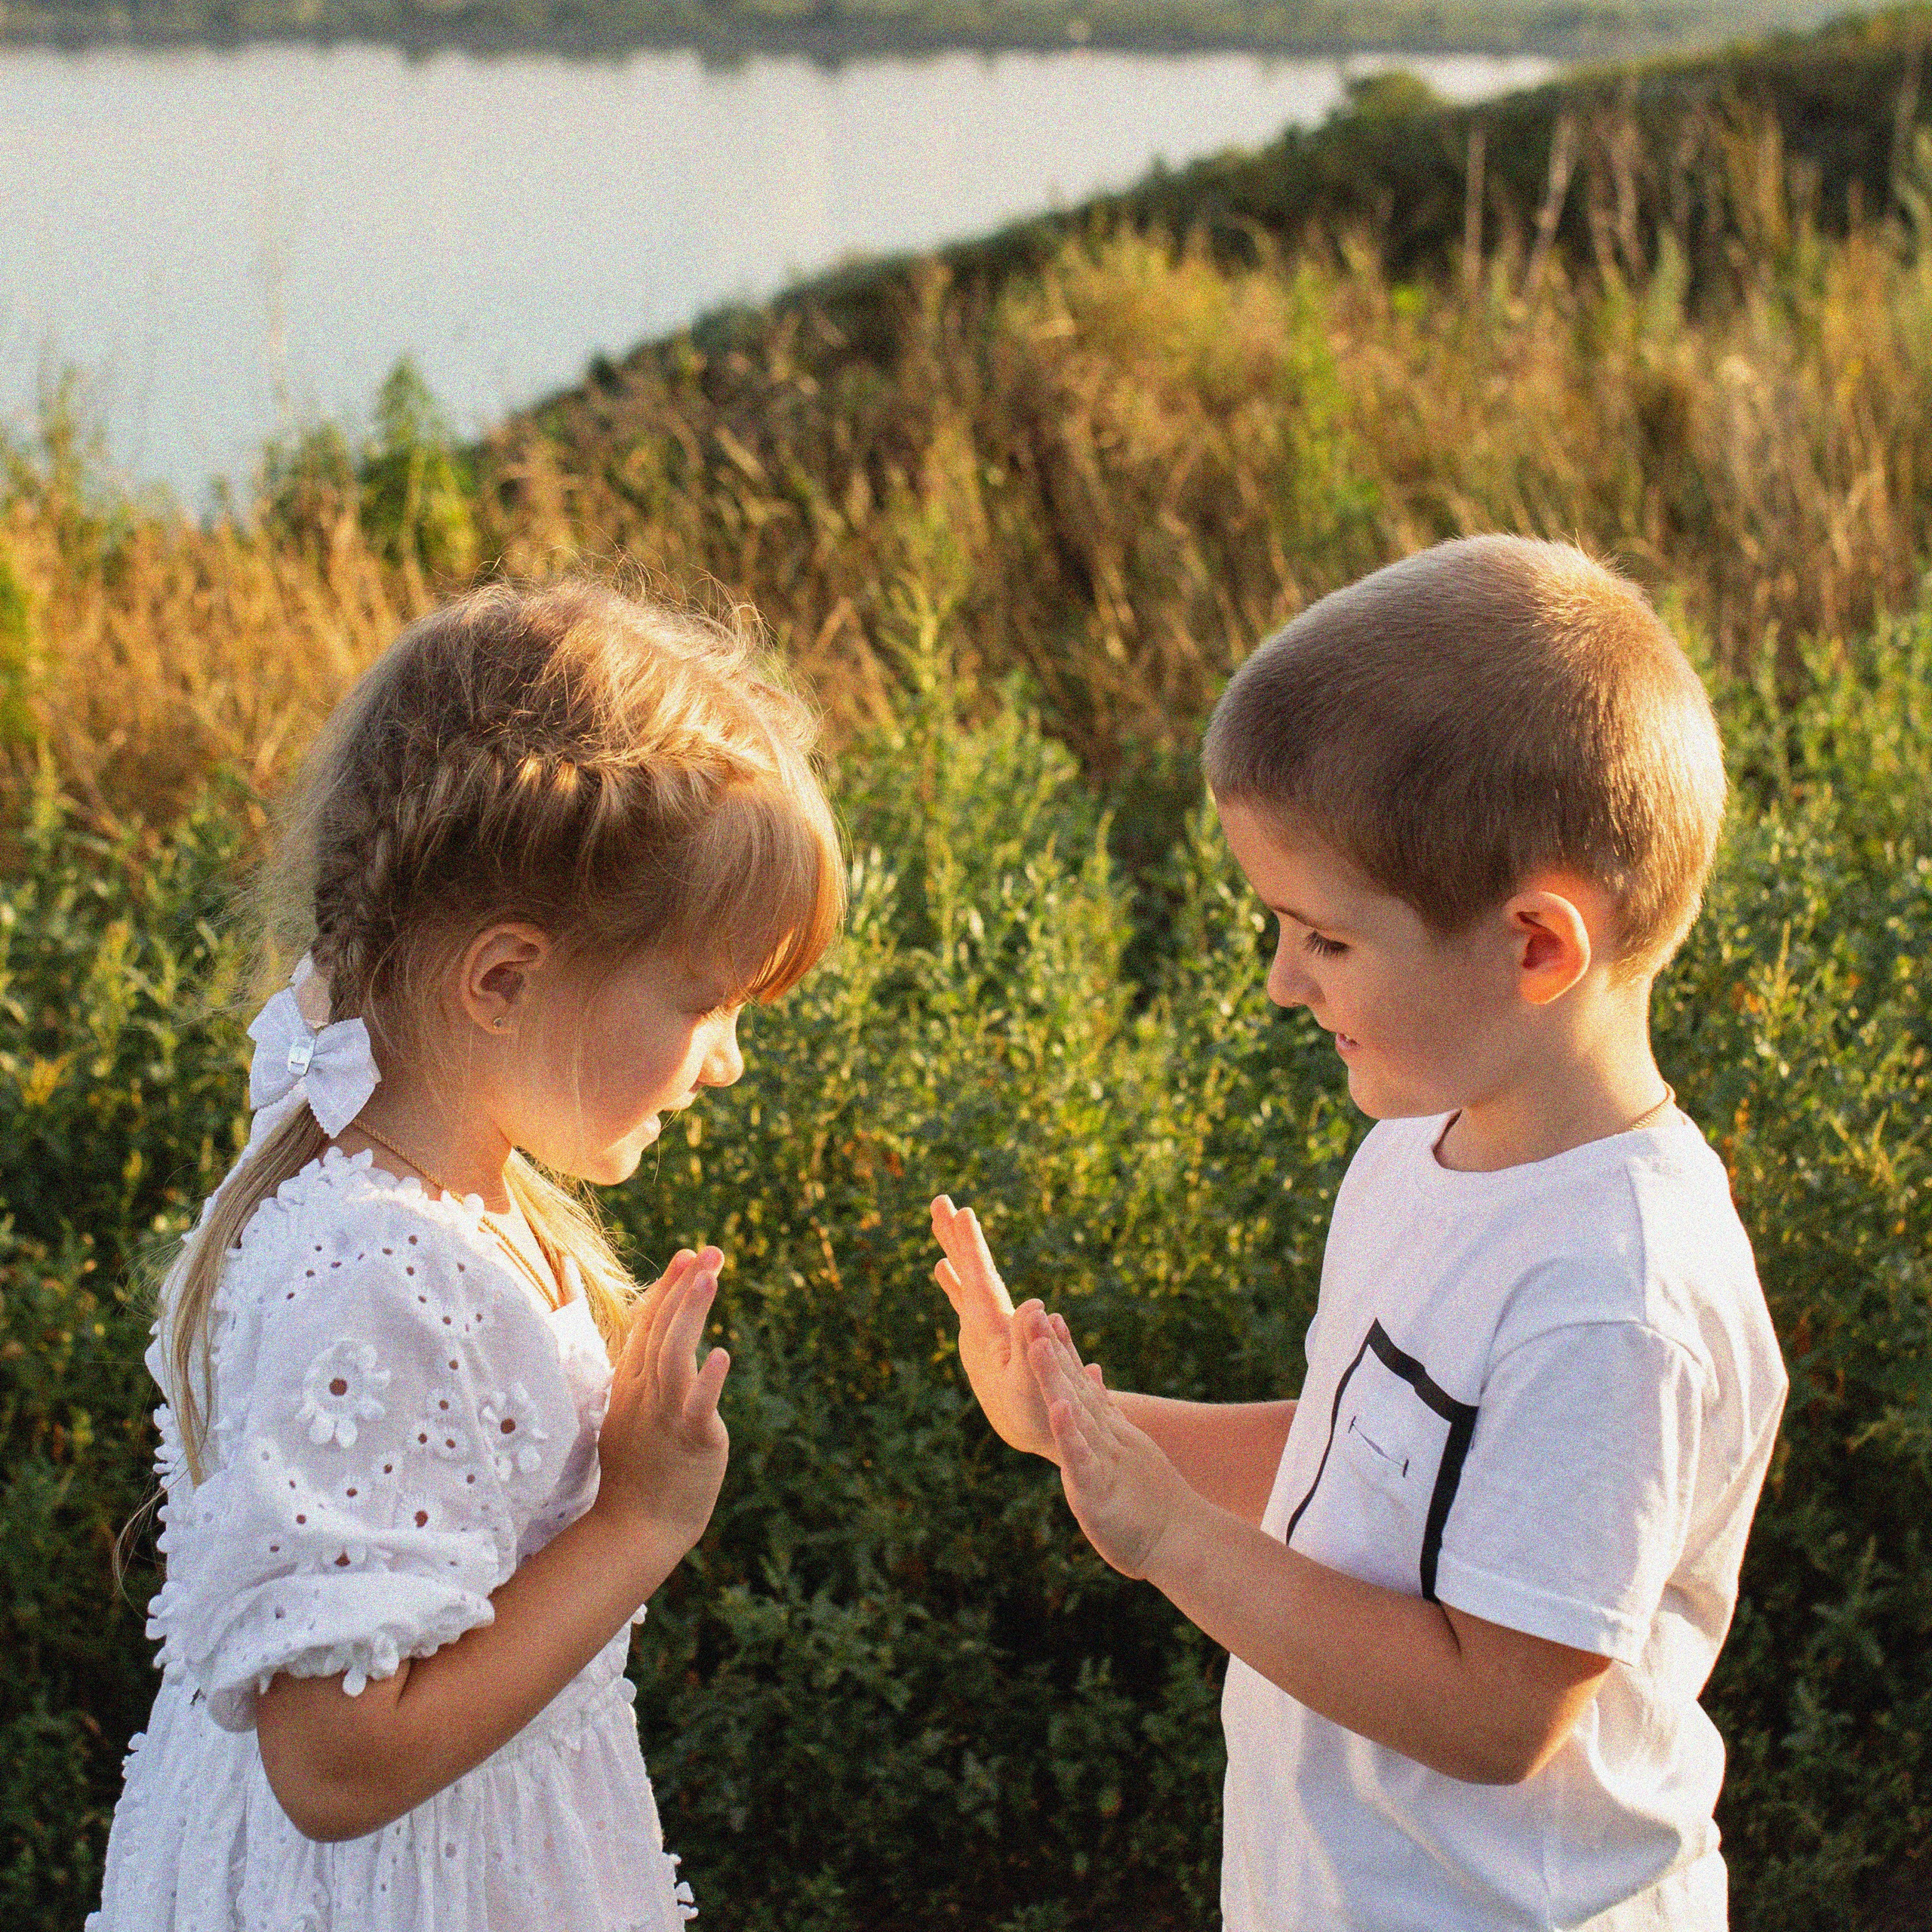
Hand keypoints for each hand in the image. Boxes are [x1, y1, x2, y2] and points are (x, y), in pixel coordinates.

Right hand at [594, 1246, 730, 1560]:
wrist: (635, 1529)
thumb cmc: (638, 1473)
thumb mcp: (631, 1416)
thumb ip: (643, 1379)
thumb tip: (656, 1346)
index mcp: (630, 1385)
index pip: (645, 1325)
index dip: (666, 1288)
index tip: (687, 1255)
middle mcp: (643, 1393)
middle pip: (660, 1329)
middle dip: (684, 1286)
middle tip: (709, 1250)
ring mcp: (664, 1415)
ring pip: (674, 1355)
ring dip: (691, 1313)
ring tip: (709, 1277)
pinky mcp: (690, 1439)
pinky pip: (696, 1406)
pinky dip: (708, 1380)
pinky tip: (721, 1354)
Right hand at [930, 1196, 1057, 1460]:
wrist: (1051, 1427)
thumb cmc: (1045, 1412)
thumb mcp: (1036, 1381)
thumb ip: (1033, 1344)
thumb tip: (1038, 1303)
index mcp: (1001, 1326)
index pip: (984, 1277)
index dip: (972, 1246)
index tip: (964, 1211)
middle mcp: (996, 1318)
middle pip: (975, 1268)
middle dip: (957, 1235)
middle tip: (939, 1199)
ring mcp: (989, 1325)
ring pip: (969, 1277)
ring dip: (955, 1248)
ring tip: (939, 1217)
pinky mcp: (983, 1340)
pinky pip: (964, 1301)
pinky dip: (954, 1282)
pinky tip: (942, 1267)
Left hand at [1029, 1313, 1194, 1582]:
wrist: (1179, 1541)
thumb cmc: (1148, 1500)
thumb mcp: (1123, 1447)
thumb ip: (1104, 1410)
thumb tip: (1091, 1369)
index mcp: (1105, 1432)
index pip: (1080, 1385)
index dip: (1063, 1351)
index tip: (1046, 1317)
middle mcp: (1104, 1439)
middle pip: (1073, 1388)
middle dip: (1052, 1351)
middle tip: (1033, 1314)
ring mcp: (1102, 1462)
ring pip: (1074, 1415)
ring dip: (1055, 1381)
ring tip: (1037, 1346)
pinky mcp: (1097, 1491)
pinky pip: (1081, 1459)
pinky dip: (1070, 1434)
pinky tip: (1059, 1410)